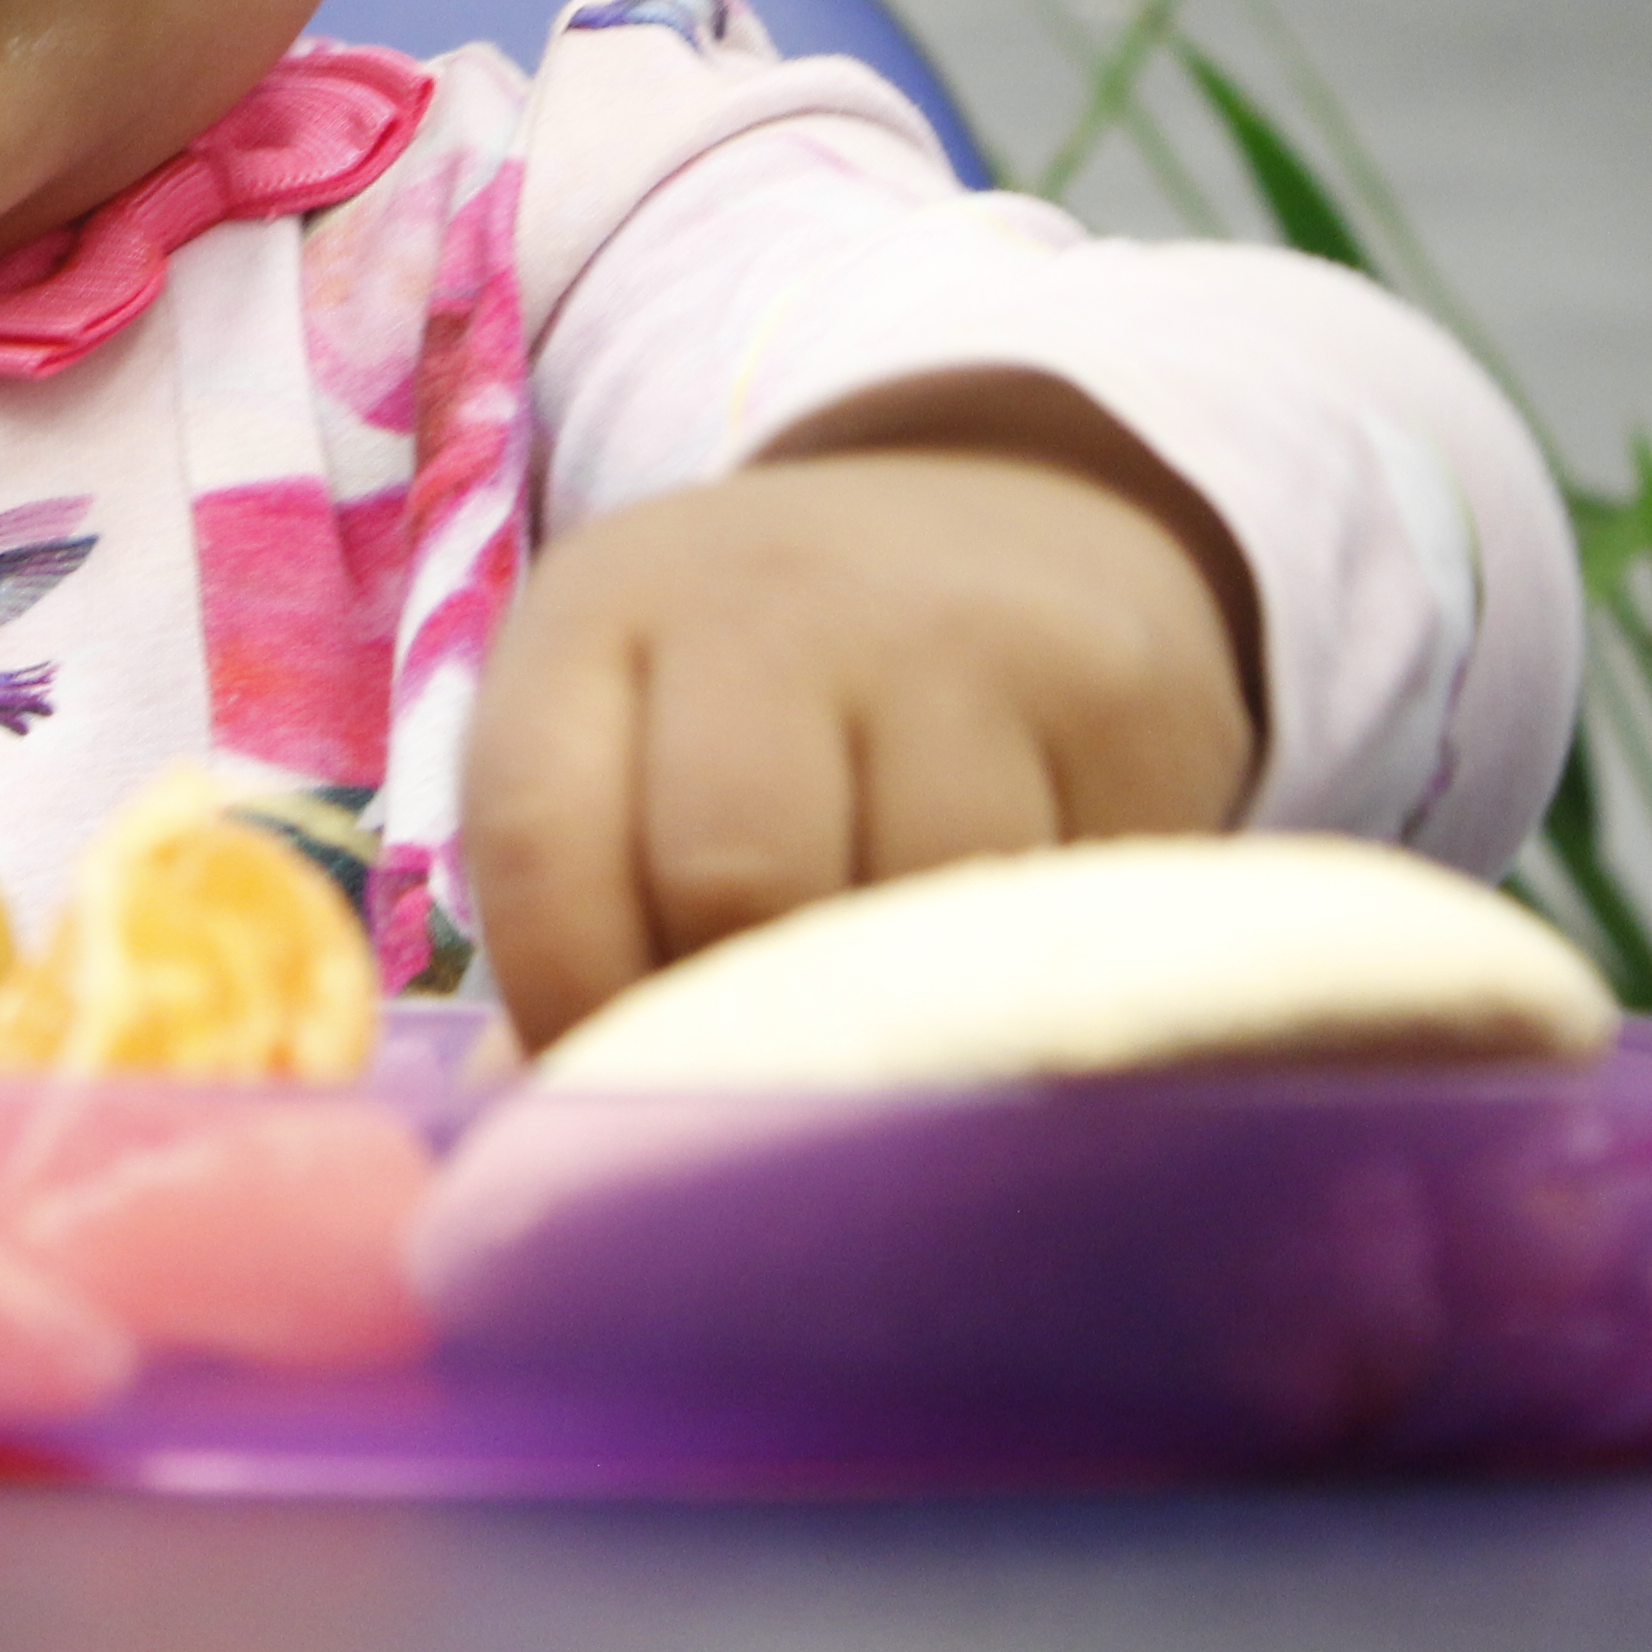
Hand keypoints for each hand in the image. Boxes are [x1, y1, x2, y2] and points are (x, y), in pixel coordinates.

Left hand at [459, 376, 1259, 1048]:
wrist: (1003, 516)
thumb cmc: (762, 687)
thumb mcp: (629, 737)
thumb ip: (575, 917)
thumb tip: (537, 1135)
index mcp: (600, 611)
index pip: (542, 839)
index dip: (573, 1007)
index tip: (613, 1103)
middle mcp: (768, 598)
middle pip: (735, 878)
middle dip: (745, 1023)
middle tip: (773, 1093)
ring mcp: (954, 633)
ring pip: (919, 913)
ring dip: (908, 1023)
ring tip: (901, 1048)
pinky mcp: (1115, 694)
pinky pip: (1068, 910)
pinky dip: (1033, 987)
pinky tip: (1010, 984)